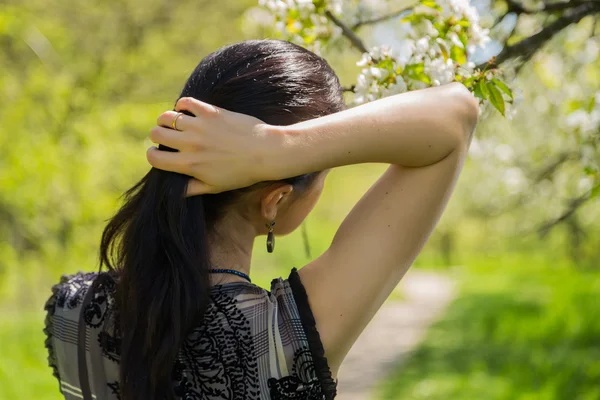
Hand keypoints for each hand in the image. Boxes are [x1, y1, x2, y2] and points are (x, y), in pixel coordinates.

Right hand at [147, 97, 279, 195]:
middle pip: (156, 134)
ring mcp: (200, 127)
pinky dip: (182, 105)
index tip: (159, 153)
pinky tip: (187, 110)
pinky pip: (186, 102)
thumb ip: (193, 188)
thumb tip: (176, 191)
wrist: (265, 153)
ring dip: (166, 119)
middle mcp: (191, 144)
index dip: (153, 156)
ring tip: (174, 122)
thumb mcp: (216, 186)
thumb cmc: (242, 173)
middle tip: (166, 137)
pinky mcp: (210, 112)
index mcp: (190, 165)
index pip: (155, 158)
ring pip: (167, 117)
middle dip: (157, 136)